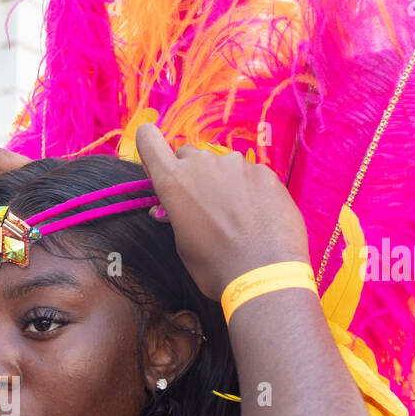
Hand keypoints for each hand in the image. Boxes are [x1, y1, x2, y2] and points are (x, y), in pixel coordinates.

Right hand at [136, 123, 309, 302]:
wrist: (265, 275)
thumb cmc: (215, 267)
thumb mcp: (183, 245)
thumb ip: (176, 217)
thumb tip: (169, 209)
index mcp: (174, 181)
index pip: (148, 140)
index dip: (149, 144)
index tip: (156, 160)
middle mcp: (203, 164)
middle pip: (188, 155)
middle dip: (191, 174)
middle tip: (202, 205)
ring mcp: (237, 164)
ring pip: (222, 165)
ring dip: (222, 182)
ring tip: (236, 216)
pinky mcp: (265, 172)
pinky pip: (249, 175)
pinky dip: (249, 190)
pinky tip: (257, 216)